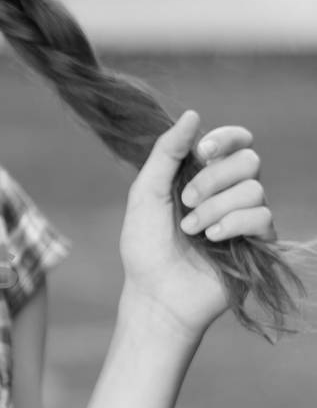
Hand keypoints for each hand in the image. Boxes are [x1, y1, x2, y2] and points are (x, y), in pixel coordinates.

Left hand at [120, 110, 275, 339]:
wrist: (156, 293)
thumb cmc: (145, 246)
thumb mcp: (146, 193)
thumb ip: (166, 152)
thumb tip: (192, 114)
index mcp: (203, 175)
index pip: (236, 141)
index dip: (226, 139)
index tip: (201, 152)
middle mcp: (229, 192)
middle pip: (249, 160)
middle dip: (214, 178)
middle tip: (185, 201)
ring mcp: (245, 218)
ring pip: (255, 190)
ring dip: (216, 208)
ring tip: (191, 231)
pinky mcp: (258, 244)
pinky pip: (263, 217)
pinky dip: (234, 224)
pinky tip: (212, 239)